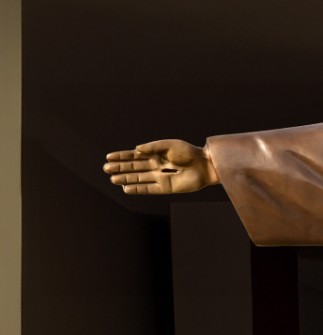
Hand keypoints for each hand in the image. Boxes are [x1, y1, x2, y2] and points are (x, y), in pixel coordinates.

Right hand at [103, 140, 218, 194]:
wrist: (205, 165)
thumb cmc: (189, 152)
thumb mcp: (169, 145)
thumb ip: (153, 147)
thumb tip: (136, 149)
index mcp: (156, 154)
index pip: (135, 156)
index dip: (122, 157)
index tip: (108, 157)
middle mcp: (156, 166)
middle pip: (134, 168)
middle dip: (120, 168)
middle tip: (106, 169)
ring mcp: (161, 177)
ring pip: (139, 178)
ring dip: (126, 179)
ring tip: (112, 179)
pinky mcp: (166, 187)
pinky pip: (149, 189)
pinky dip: (138, 189)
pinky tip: (126, 189)